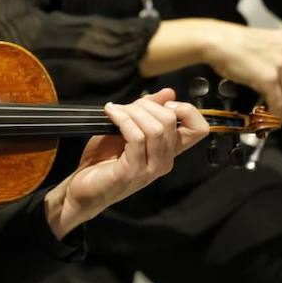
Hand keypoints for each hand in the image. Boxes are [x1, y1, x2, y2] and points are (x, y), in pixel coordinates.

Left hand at [43, 88, 208, 237]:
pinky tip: (110, 113)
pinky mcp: (131, 172)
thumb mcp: (126, 130)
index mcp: (168, 151)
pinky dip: (122, 120)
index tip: (162, 103)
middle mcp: (164, 162)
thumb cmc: (103, 161)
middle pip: (170, 122)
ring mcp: (149, 169)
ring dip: (133, 112)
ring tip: (116, 110)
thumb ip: (147, 113)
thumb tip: (169, 92)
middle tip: (127, 106)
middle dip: (147, 105)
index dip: (187, 110)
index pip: (199, 129)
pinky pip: (135, 138)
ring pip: (155, 129)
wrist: (82, 190)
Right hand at [204, 21, 281, 121]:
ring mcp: (279, 65)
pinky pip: (278, 100)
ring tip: (281, 115)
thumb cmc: (229, 41)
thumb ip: (273, 51)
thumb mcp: (260, 40)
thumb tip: (273, 69)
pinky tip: (273, 115)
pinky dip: (277, 111)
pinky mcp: (268, 79)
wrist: (216, 41)